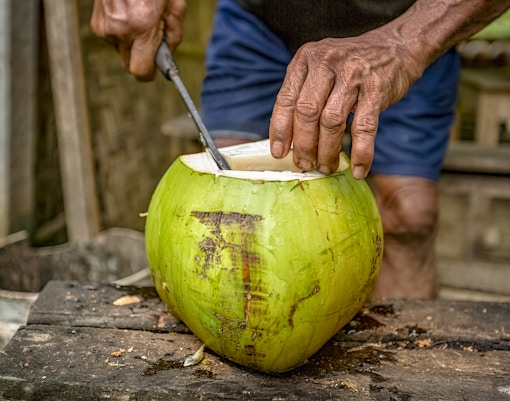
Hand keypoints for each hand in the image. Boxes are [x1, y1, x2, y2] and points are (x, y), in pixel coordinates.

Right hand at [91, 0, 185, 80]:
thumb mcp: (174, 7)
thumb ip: (173, 37)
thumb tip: (167, 58)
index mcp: (142, 27)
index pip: (140, 71)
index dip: (149, 74)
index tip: (155, 71)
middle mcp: (120, 30)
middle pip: (130, 64)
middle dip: (142, 57)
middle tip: (152, 38)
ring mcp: (105, 26)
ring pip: (121, 50)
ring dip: (131, 43)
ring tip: (140, 19)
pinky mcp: (97, 22)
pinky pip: (112, 38)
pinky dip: (121, 32)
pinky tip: (128, 14)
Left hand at [269, 31, 422, 178]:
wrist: (396, 46)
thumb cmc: (351, 66)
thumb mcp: (320, 69)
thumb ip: (303, 94)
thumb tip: (288, 140)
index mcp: (306, 58)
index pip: (286, 99)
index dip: (280, 130)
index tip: (279, 153)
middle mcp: (326, 62)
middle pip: (307, 112)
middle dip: (304, 145)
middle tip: (305, 164)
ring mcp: (353, 74)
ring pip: (332, 121)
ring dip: (328, 151)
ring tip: (327, 167)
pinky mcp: (377, 88)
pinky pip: (364, 127)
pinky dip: (362, 152)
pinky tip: (359, 169)